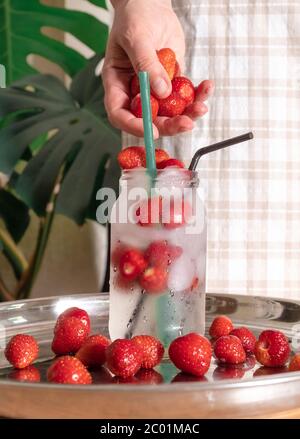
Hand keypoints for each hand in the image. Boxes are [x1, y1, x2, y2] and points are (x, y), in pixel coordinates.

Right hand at [103, 0, 213, 137]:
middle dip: (169, 125)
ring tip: (201, 107)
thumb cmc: (135, 17)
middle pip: (150, 119)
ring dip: (187, 113)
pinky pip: (186, 96)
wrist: (151, 4)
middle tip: (186, 124)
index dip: (134, 126)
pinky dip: (198, 95)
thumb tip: (163, 92)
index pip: (120, 114)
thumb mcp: (137, 38)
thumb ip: (148, 65)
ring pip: (170, 112)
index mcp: (118, 84)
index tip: (153, 131)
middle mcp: (136, 91)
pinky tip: (207, 87)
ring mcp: (155, 89)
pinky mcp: (173, 82)